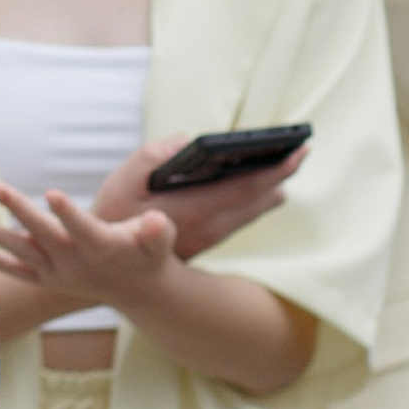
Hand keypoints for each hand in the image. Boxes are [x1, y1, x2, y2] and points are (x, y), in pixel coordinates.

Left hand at [0, 177, 183, 321]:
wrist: (138, 291)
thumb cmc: (148, 254)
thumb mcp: (160, 240)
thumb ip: (157, 232)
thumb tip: (156, 221)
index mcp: (102, 247)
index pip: (82, 227)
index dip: (68, 212)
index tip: (53, 194)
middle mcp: (76, 261)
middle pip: (43, 233)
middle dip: (19, 209)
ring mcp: (59, 273)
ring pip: (25, 253)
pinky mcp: (47, 278)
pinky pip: (18, 272)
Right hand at [90, 133, 305, 259]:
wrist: (107, 267)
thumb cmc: (112, 218)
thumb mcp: (122, 181)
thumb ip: (153, 156)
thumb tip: (186, 141)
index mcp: (193, 209)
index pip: (245, 187)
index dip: (275, 169)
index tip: (296, 151)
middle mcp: (208, 227)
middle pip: (257, 200)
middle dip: (281, 174)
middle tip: (302, 151)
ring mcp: (209, 237)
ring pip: (251, 212)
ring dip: (271, 188)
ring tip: (286, 168)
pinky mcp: (205, 242)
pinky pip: (239, 219)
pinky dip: (254, 201)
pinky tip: (260, 189)